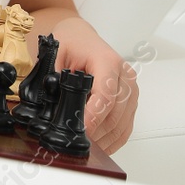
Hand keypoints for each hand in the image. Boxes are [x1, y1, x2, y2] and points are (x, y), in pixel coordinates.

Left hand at [51, 16, 137, 154]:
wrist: (81, 37)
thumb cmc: (71, 43)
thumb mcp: (57, 54)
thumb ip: (56, 78)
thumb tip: (53, 104)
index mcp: (108, 61)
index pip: (106, 95)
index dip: (94, 116)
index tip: (80, 130)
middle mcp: (124, 76)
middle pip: (116, 113)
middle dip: (97, 132)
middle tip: (79, 143)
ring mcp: (130, 89)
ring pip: (123, 123)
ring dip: (105, 139)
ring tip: (87, 148)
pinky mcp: (130, 100)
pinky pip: (126, 126)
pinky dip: (114, 139)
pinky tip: (100, 145)